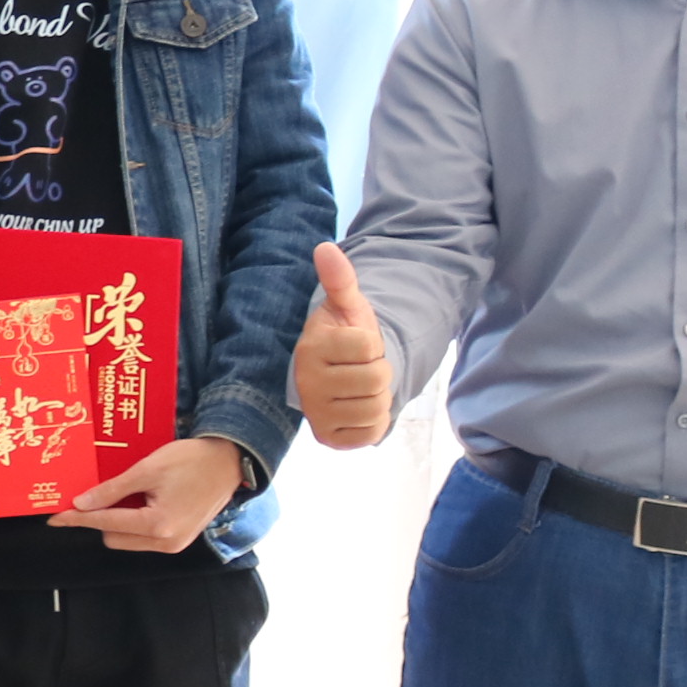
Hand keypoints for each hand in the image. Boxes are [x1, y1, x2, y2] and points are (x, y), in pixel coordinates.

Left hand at [47, 438, 249, 552]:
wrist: (229, 461)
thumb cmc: (191, 460)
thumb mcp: (147, 470)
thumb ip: (113, 490)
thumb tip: (82, 504)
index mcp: (157, 525)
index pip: (105, 523)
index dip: (78, 518)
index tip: (55, 517)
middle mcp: (166, 541)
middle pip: (114, 537)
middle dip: (101, 518)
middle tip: (95, 493)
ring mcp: (175, 544)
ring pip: (128, 540)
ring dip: (118, 520)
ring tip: (124, 493)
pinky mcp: (180, 539)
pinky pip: (145, 537)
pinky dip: (135, 522)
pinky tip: (138, 500)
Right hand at [293, 241, 395, 448]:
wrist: (333, 378)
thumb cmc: (344, 339)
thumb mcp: (347, 308)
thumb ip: (340, 280)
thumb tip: (325, 247)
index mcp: (312, 348)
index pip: (368, 347)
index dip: (372, 345)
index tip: (357, 347)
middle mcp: (307, 383)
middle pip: (376, 379)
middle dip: (379, 372)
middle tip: (361, 369)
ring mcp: (316, 414)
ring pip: (376, 407)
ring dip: (378, 398)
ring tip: (360, 389)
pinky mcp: (328, 438)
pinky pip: (371, 433)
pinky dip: (373, 422)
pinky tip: (358, 409)